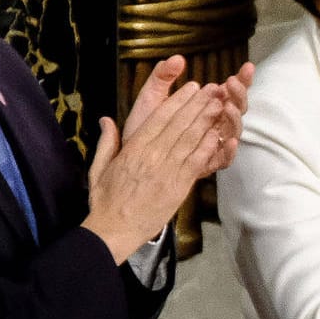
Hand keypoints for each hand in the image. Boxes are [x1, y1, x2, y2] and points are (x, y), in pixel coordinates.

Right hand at [82, 74, 227, 262]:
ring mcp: (167, 171)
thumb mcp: (99, 168)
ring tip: (220, 104)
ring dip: (206, 120)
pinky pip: (195, 162)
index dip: (178, 101)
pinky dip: (207, 147)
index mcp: (134, 149)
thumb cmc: (106, 201)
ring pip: (190, 139)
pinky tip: (217, 134)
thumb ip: (106, 142)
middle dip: (198, 104)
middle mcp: (152, 156)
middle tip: (213, 89)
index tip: (191, 88)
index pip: (160, 117)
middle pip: (179, 124)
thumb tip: (106, 120)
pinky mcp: (178, 187)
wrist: (114, 229)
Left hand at [120, 58, 254, 171]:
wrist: (130, 154)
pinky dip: (230, 151)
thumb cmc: (143, 126)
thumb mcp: (151, 95)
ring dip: (234, 119)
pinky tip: (230, 141)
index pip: (230, 92)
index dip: (242, 80)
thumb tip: (178, 59)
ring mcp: (211, 144)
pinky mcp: (204, 163)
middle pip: (238, 109)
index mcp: (205, 107)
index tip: (246, 68)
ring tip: (226, 107)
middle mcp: (213, 124)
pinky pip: (224, 159)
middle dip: (239, 95)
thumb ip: (163, 75)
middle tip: (231, 84)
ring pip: (234, 132)